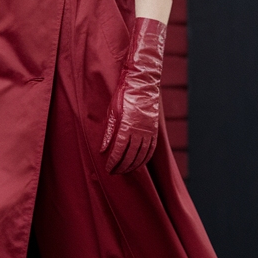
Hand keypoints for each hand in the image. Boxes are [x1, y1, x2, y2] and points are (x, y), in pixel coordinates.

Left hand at [101, 17, 165, 173]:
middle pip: (130, 156)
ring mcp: (148, 131)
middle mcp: (139, 131)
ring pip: (142, 155)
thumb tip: (102, 149)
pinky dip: (145, 159)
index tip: (108, 168)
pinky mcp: (154, 130)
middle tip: (114, 173)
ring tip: (125, 171)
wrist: (142, 84)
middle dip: (122, 166)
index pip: (119, 150)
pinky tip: (139, 163)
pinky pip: (150, 149)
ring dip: (133, 165)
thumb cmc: (123, 96)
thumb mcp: (111, 111)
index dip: (113, 161)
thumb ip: (108, 132)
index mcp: (127, 126)